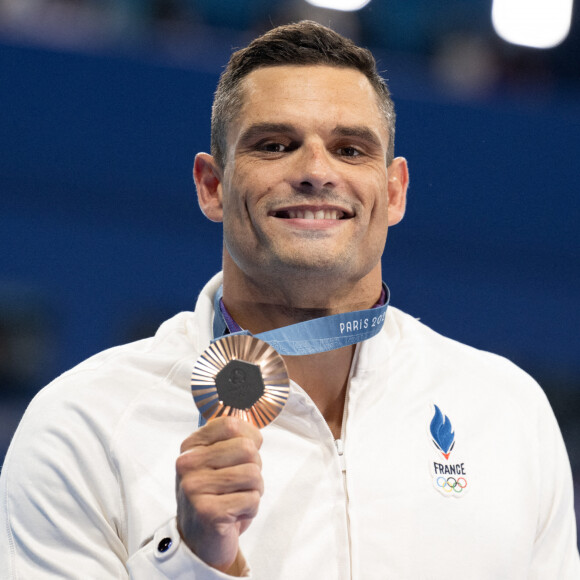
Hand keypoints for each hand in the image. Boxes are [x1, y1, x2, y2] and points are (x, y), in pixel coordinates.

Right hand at [175, 417, 262, 572]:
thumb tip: (256, 426)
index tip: (245, 454)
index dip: (250, 437)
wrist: (199, 542)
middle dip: (254, 468)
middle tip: (239, 485)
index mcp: (191, 446)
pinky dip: (251, 509)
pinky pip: (252, 499)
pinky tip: (234, 515)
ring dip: (254, 490)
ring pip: (253, 474)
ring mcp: (195, 487)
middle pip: (247, 449)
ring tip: (236, 499)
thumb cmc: (216, 497)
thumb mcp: (218, 462)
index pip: (230, 423)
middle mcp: (188, 464)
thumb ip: (233, 440)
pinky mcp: (208, 511)